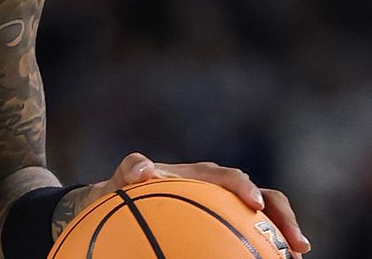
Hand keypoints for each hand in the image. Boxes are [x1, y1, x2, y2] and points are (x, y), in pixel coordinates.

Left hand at [56, 152, 309, 253]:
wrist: (123, 204)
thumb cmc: (124, 191)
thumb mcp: (122, 179)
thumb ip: (130, 169)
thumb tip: (142, 168)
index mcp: (202, 175)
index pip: (229, 176)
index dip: (245, 187)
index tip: (254, 203)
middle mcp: (221, 191)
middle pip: (263, 198)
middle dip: (283, 216)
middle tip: (296, 242)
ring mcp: (228, 210)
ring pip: (265, 222)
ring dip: (283, 238)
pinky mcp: (228, 228)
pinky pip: (250, 239)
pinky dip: (264, 250)